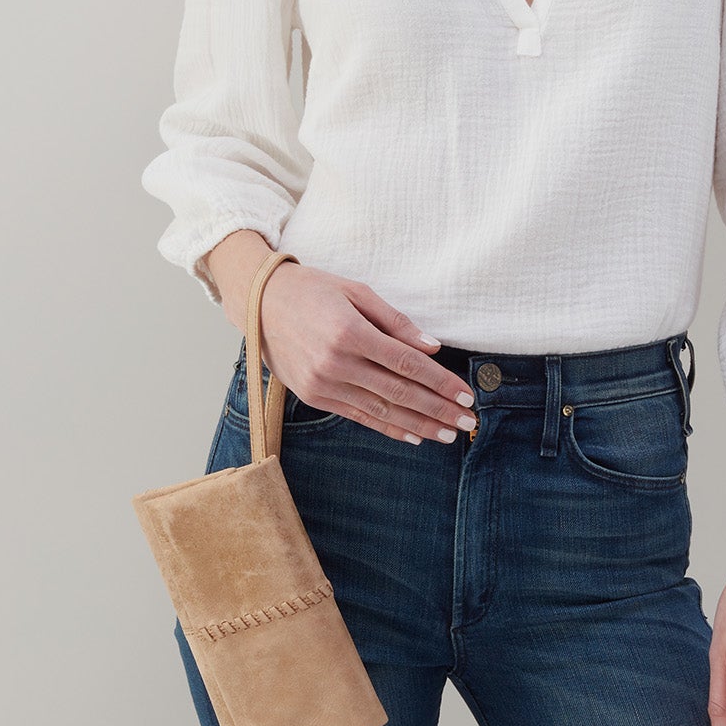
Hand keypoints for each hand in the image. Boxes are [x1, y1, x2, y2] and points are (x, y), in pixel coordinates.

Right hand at [254, 260, 478, 444]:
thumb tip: (432, 348)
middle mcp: (336, 363)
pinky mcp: (314, 396)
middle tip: (467, 421)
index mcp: (350, 333)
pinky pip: (359, 417)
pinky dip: (389, 429)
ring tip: (448, 434)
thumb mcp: (356, 291)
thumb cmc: (312, 290)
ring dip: (419, 425)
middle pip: (399, 393)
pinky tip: (414, 436)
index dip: (441, 383)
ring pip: (381, 412)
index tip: (466, 394)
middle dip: (438, 409)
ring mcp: (323, 384)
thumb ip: (396, 322)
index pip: (407, 365)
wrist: (258, 303)